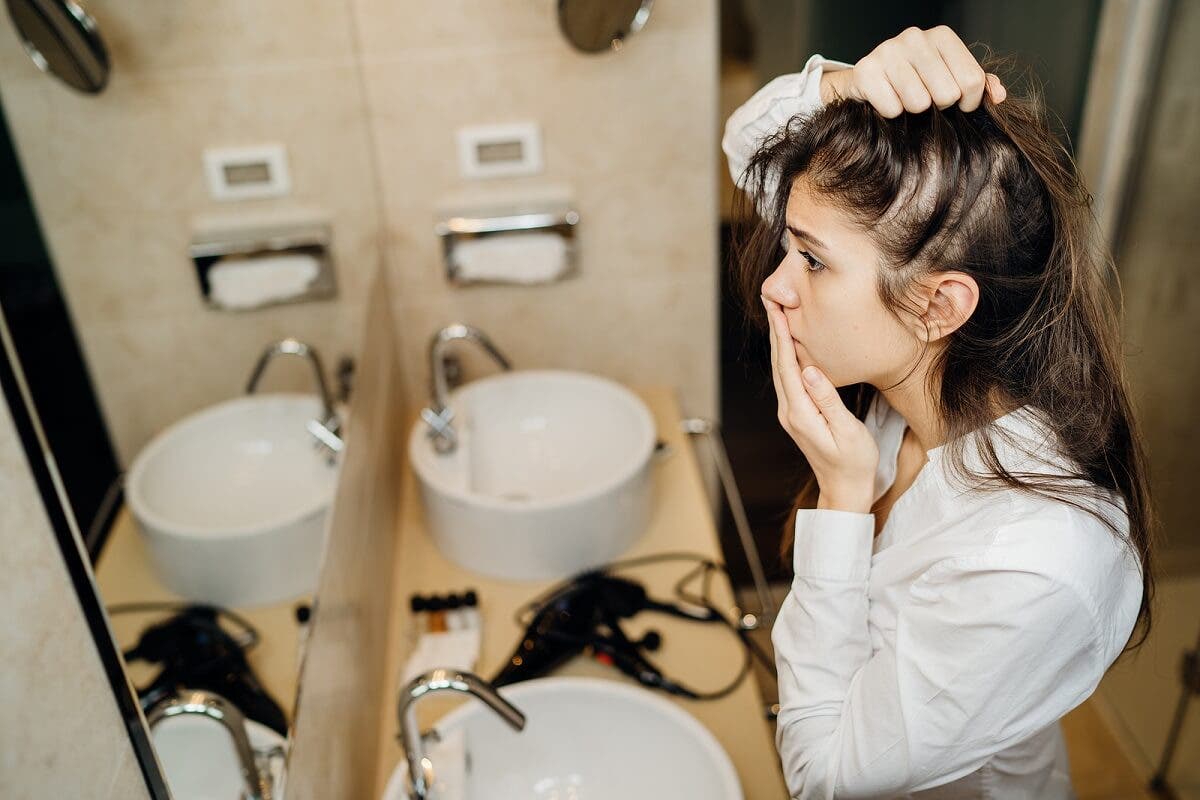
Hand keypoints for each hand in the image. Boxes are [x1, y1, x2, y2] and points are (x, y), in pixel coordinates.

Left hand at [762, 296, 877, 513]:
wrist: (845, 491)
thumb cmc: (853, 463)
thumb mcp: (847, 431)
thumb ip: (827, 400)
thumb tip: (810, 370)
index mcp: (800, 413)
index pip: (787, 366)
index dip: (782, 336)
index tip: (778, 310)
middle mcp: (789, 412)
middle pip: (778, 364)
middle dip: (775, 332)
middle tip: (772, 301)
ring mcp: (791, 415)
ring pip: (781, 371)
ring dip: (779, 343)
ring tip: (778, 316)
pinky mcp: (798, 416)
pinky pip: (788, 381)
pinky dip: (786, 358)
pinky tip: (790, 347)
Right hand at [820, 25, 1006, 116]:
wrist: (869, 79)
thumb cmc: (916, 79)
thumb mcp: (951, 77)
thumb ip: (979, 84)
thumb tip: (999, 96)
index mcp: (941, 36)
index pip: (972, 80)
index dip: (968, 103)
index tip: (959, 104)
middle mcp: (915, 37)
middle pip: (947, 94)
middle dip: (938, 106)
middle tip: (927, 99)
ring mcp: (888, 51)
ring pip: (919, 103)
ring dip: (913, 110)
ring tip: (906, 99)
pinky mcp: (866, 71)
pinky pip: (892, 109)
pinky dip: (891, 113)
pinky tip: (888, 99)